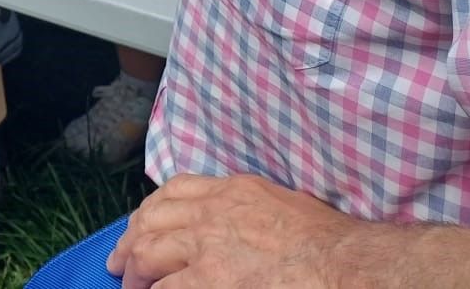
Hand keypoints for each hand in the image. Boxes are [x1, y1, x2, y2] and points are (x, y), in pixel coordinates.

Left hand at [109, 174, 353, 288]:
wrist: (349, 267)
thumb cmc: (332, 244)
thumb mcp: (286, 205)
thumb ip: (251, 211)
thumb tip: (240, 231)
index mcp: (233, 190)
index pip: (175, 190)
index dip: (151, 210)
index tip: (141, 225)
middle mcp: (212, 212)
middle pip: (151, 221)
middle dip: (130, 243)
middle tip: (120, 264)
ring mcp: (207, 247)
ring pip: (148, 254)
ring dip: (135, 274)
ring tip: (130, 287)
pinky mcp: (209, 281)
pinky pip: (167, 288)